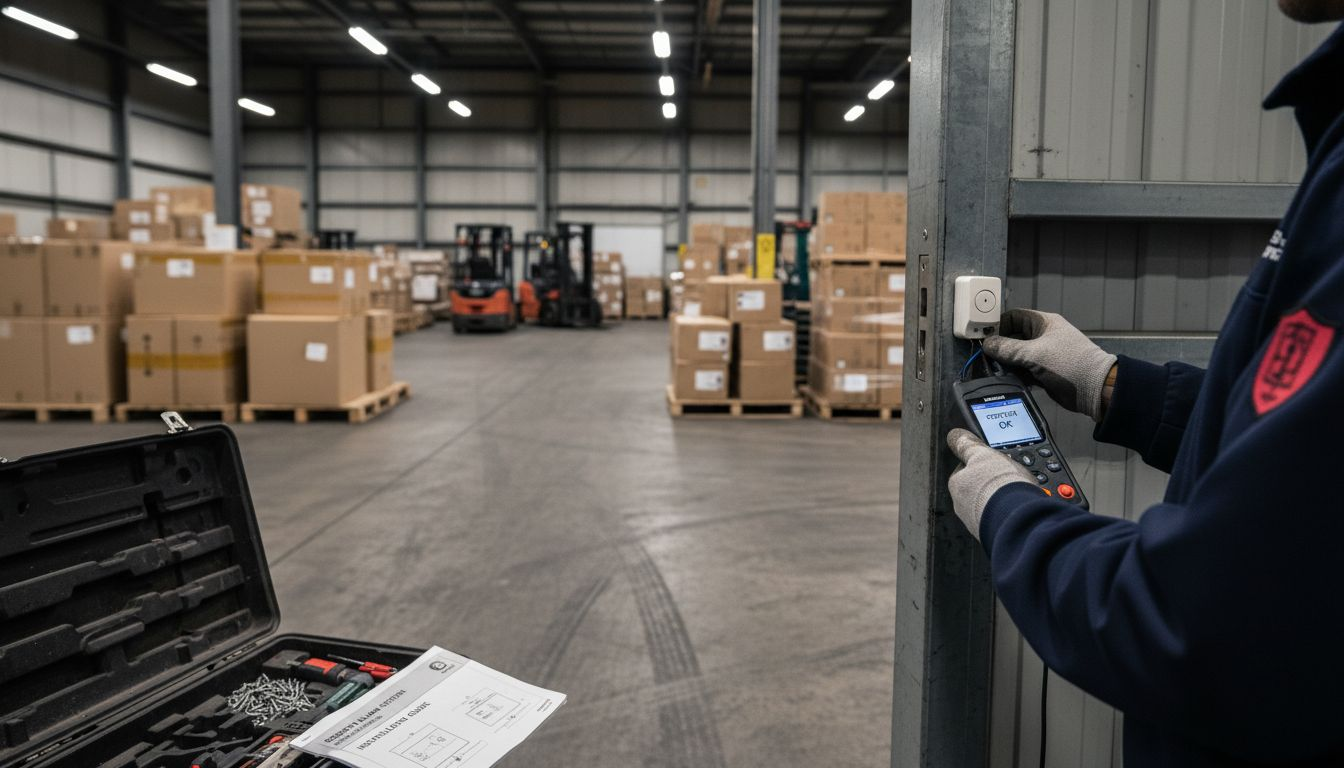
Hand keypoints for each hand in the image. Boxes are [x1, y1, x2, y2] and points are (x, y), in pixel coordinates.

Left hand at [946, 428, 1038, 539]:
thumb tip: (954, 436)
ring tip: (1019, 493)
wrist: (1019, 519)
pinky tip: (1022, 508)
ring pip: (992, 505)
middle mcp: (964, 507)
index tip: (992, 461)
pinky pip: (1004, 519)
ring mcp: (979, 523)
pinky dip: (1012, 513)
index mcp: (957, 486)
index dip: (980, 462)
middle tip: (1009, 478)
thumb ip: (967, 445)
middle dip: (993, 483)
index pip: (964, 469)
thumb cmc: (999, 487)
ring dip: (1003, 499)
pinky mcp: (996, 534)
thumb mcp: (982, 454)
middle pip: (979, 488)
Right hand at [982, 309, 1117, 421]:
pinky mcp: (1043, 371)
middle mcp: (1043, 336)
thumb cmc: (1070, 363)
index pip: (1014, 317)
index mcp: (1044, 323)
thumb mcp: (1034, 354)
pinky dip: (1014, 374)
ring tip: (992, 370)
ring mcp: (1043, 354)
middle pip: (1013, 337)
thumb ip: (1008, 349)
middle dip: (999, 346)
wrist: (1095, 388)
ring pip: (1017, 355)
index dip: (998, 324)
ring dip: (1005, 362)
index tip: (983, 336)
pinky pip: (1023, 369)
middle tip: (984, 356)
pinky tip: (1004, 379)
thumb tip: (986, 344)